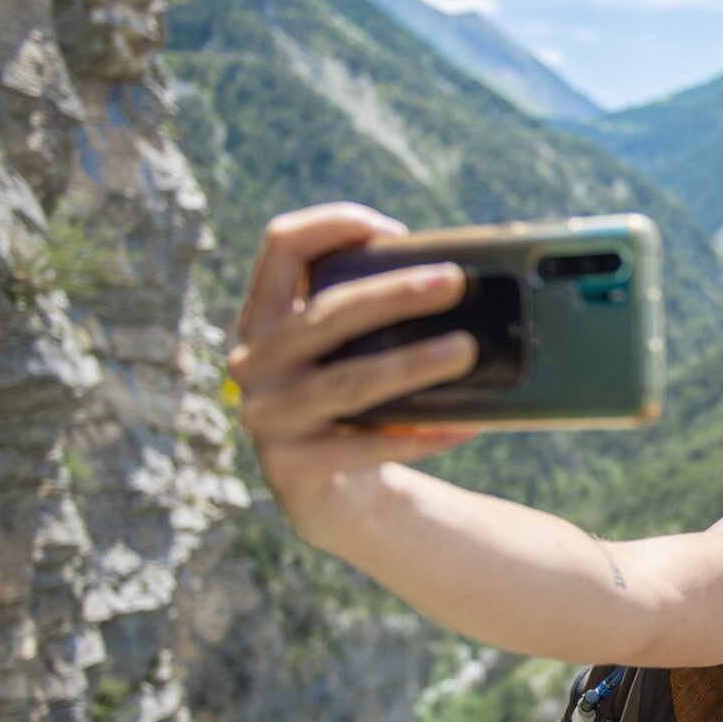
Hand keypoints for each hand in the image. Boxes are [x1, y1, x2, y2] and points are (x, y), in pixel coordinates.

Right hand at [227, 202, 479, 530]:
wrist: (338, 496)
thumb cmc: (359, 405)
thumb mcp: (356, 352)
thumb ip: (381, 316)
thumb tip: (458, 281)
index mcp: (267, 317)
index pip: (281, 248)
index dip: (332, 226)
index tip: (393, 232)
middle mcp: (256, 361)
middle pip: (326, 315)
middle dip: (393, 294)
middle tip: (454, 282)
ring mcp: (268, 417)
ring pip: (348, 383)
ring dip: (412, 364)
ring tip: (466, 351)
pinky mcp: (292, 468)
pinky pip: (365, 447)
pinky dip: (420, 436)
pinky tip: (464, 425)